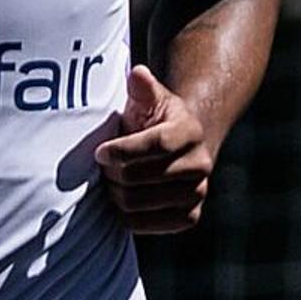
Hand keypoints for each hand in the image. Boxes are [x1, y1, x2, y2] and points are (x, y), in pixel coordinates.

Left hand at [95, 63, 217, 234]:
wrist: (179, 150)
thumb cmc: (154, 121)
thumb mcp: (148, 99)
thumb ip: (142, 87)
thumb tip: (138, 75)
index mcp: (190, 131)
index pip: (156, 145)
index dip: (123, 151)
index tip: (100, 152)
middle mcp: (200, 164)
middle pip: (138, 178)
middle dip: (112, 173)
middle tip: (104, 167)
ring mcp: (197, 194)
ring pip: (136, 203)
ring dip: (115, 193)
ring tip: (112, 180)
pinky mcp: (189, 217)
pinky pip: (143, 224)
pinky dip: (124, 214)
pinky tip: (122, 197)